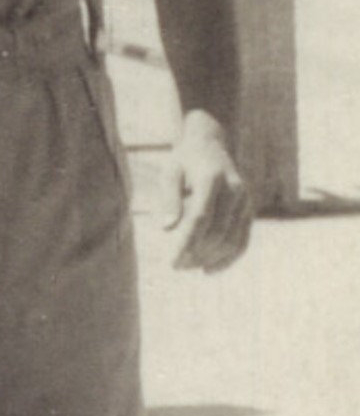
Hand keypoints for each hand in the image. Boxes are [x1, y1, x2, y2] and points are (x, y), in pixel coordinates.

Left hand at [160, 113, 251, 271]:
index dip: (186, 243)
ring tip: (188, 267)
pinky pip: (243, 240)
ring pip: (233, 240)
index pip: (200, 218)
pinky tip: (209, 270)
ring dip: (211, 259)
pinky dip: (228, 258)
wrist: (212, 144)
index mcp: (212, 178)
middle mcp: (234, 189)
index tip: (171, 261)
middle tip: (176, 266)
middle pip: (217, 232)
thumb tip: (165, 228)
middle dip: (197, 254)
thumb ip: (167, 198)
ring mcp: (245, 200)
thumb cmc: (184, 161)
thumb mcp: (169, 172)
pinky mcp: (249, 209)